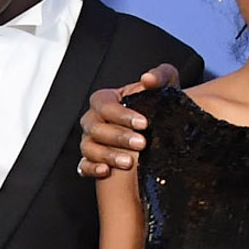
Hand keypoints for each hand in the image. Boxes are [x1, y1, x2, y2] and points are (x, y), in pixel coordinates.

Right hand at [79, 64, 179, 178]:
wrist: (162, 132)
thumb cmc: (159, 107)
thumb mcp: (165, 88)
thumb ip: (160, 76)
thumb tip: (148, 78)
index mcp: (107, 100)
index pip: (104, 104)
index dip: (121, 114)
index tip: (143, 123)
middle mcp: (94, 120)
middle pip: (96, 127)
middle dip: (118, 136)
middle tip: (141, 144)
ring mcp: (90, 141)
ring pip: (89, 148)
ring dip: (108, 155)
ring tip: (128, 163)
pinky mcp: (91, 162)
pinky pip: (83, 166)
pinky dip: (92, 169)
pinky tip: (106, 172)